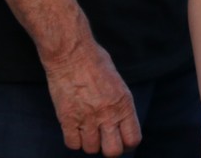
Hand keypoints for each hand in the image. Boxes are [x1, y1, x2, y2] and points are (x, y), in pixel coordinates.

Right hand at [42, 40, 140, 155]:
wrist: (72, 53)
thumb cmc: (95, 61)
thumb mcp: (117, 82)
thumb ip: (119, 103)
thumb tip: (120, 120)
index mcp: (124, 104)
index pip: (133, 139)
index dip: (127, 144)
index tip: (121, 139)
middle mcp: (107, 114)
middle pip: (113, 151)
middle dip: (109, 149)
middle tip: (104, 139)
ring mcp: (87, 118)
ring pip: (91, 149)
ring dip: (89, 142)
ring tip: (87, 130)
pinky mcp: (67, 119)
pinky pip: (72, 144)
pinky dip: (74, 140)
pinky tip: (74, 128)